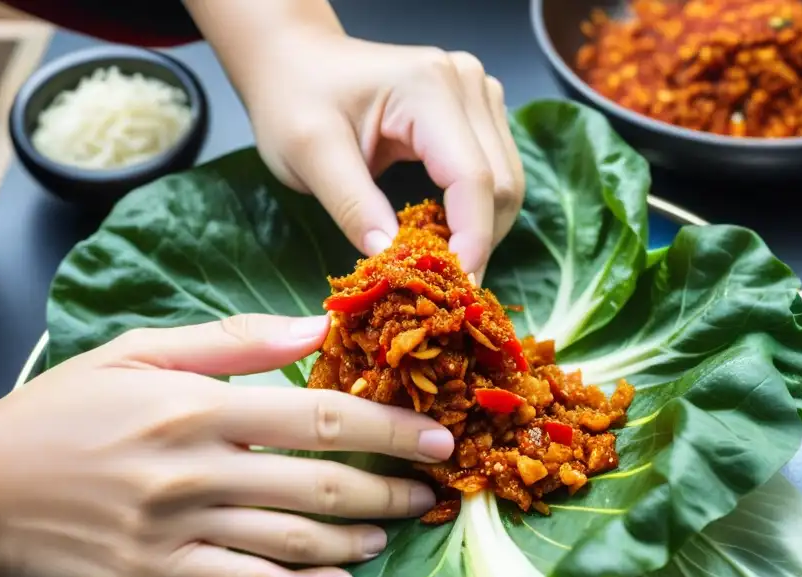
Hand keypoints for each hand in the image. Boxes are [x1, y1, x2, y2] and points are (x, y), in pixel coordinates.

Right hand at [0, 314, 452, 576]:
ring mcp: (181, 528)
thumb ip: (232, 340)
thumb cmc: (62, 410)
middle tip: (431, 490)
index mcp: (198, 405)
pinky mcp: (162, 574)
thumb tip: (314, 328)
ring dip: (355, 537)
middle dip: (389, 489)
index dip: (388, 429)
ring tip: (392, 531)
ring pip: (294, 538)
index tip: (434, 435)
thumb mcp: (138, 350)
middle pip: (320, 483)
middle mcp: (198, 470)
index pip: (319, 417)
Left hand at [187, 0, 524, 277]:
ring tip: (441, 265)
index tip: (454, 290)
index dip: (471, 241)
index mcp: (429, 87)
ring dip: (481, 233)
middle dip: (477, 243)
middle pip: (501, 186)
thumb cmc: (295, 98)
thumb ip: (352, 204)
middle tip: (441, 289)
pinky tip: (444, 236)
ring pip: (506, 186)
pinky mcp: (478, 111)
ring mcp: (479, 95)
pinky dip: (475, 215)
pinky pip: (493, 176)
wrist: (296, 61)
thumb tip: (391, 258)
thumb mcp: (308, 154)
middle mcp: (467, 83)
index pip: (473, 179)